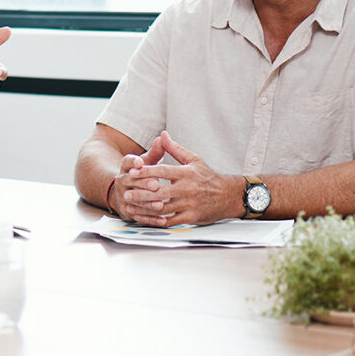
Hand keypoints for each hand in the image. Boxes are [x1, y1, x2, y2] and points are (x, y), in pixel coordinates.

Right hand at [105, 138, 165, 221]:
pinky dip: (150, 219)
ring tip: (160, 205)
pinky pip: (138, 215)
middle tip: (156, 185)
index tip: (141, 163)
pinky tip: (162, 220)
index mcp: (126, 167)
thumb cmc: (142, 175)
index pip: (127, 162)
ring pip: (134, 200)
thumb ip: (156, 152)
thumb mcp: (148, 162)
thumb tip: (162, 137)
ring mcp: (122, 197)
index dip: (133, 162)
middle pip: (129, 181)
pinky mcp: (126, 211)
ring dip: (147, 203)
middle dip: (142, 184)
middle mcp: (121, 181)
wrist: (126, 194)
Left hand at [114, 131, 241, 225]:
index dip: (145, 171)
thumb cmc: (208, 177)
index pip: (162, 171)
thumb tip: (162, 134)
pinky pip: (169, 220)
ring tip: (130, 206)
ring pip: (162, 208)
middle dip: (141, 193)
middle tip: (126, 193)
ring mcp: (189, 204)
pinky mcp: (190, 217)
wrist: (228, 196)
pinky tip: (144, 218)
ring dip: (144, 208)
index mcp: (187, 173)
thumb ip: (175, 149)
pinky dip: (155, 220)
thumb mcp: (194, 160)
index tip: (131, 172)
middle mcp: (188, 188)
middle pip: (159, 191)